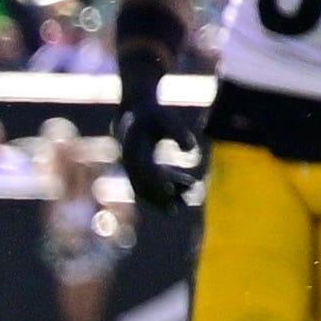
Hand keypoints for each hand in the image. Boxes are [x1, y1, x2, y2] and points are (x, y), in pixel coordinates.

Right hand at [116, 71, 195, 215]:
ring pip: (147, 187)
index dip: (156, 181)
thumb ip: (179, 132)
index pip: (144, 170)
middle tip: (177, 208)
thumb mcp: (166, 118)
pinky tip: (187, 184)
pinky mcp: (140, 168)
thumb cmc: (153, 115)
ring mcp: (132, 167)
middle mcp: (129, 161)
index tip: (170, 190)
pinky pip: (152, 182)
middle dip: (159, 198)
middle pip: (143, 185)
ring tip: (186, 199)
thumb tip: (191, 149)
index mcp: (132, 148)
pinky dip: (168, 185)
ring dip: (165, 196)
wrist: (135, 111)